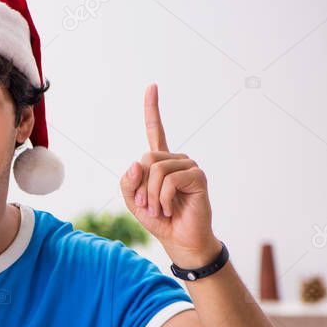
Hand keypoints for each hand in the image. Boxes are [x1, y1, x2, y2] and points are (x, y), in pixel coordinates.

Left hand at [119, 84, 221, 268]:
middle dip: (140, 185)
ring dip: (151, 195)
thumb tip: (135, 163)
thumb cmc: (158, 219)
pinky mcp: (198, 177)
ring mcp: (188, 167)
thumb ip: (128, 182)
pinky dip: (163, 198)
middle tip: (147, 205)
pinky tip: (170, 209)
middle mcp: (175, 160)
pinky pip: (169, 180)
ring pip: (156, 170)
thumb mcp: (134, 201)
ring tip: (160, 209)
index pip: (156, 131)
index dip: (152, 109)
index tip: (152, 86)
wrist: (180, 239)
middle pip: (146, 158)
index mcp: (159, 162)